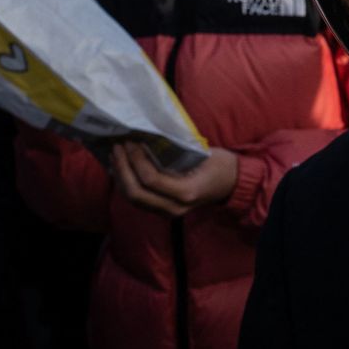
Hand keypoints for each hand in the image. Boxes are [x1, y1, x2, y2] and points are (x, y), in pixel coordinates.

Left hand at [109, 143, 238, 217]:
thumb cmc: (221, 165)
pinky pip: (139, 200)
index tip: (131, 141)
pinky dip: (127, 183)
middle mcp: (174, 207)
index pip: (152, 180)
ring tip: (116, 155)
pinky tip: (122, 168)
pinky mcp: (163, 209)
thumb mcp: (204, 154)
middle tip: (118, 147)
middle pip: (136, 194)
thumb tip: (148, 136)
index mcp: (187, 193)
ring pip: (133, 199)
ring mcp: (168, 212)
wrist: (232, 185)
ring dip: (121, 177)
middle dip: (123, 169)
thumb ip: (177, 152)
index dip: (137, 160)